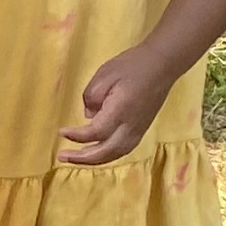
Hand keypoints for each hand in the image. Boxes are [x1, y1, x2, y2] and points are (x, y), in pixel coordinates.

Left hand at [62, 47, 172, 165]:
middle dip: (83, 158)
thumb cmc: (132, 66)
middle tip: (62, 156)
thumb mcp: (104, 75)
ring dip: (94, 160)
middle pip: (106, 151)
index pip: (96, 133)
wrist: (163, 64)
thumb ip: (91, 97)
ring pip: (116, 154)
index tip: (62, 132)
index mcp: (121, 111)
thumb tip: (89, 116)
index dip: (77, 136)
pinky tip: (96, 153)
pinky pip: (123, 149)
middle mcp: (131, 126)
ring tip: (76, 158)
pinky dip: (107, 155)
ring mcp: (139, 130)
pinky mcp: (142, 129)